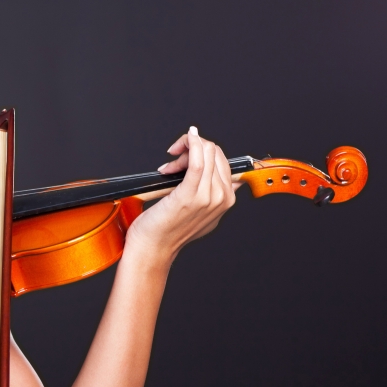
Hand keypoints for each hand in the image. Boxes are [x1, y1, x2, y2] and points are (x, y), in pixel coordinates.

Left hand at [126, 126, 239, 264]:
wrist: (154, 247)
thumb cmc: (168, 230)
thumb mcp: (203, 215)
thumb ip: (217, 198)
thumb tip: (233, 182)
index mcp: (227, 199)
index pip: (221, 160)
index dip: (201, 151)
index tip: (182, 157)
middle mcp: (221, 197)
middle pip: (214, 153)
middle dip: (192, 149)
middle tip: (172, 162)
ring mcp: (207, 196)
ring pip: (205, 153)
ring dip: (184, 151)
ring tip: (169, 167)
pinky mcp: (189, 195)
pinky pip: (197, 160)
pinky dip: (191, 144)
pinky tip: (187, 139)